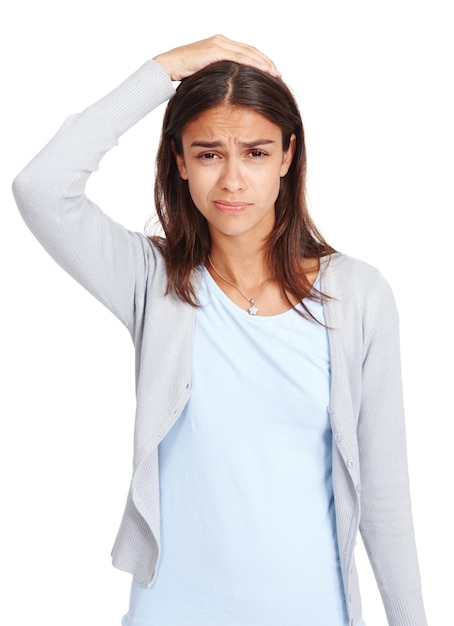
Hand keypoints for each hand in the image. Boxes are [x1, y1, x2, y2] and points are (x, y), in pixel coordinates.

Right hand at [153, 34, 279, 80]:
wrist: (166, 66)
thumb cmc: (182, 74)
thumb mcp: (205, 75)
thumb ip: (218, 76)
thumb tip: (229, 89)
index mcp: (219, 45)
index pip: (245, 52)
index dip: (259, 61)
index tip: (270, 72)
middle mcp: (221, 41)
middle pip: (250, 50)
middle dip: (265, 62)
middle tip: (278, 73)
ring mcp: (218, 44)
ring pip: (247, 52)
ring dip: (263, 62)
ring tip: (274, 73)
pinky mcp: (214, 50)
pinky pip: (238, 57)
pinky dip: (252, 63)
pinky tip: (262, 70)